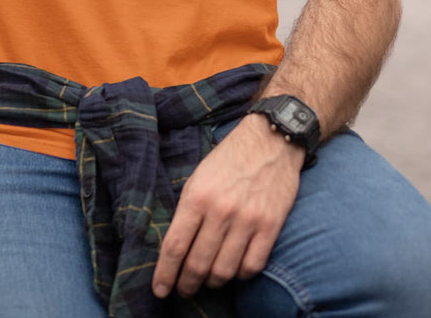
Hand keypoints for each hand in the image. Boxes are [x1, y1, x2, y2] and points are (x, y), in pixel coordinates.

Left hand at [152, 115, 302, 298]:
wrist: (270, 139)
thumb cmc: (229, 158)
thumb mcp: (199, 176)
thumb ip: (188, 209)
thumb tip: (176, 246)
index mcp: (197, 195)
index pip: (175, 246)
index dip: (165, 274)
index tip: (160, 290)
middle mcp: (221, 210)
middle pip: (198, 264)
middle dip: (187, 284)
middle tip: (184, 289)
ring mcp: (247, 220)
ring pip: (224, 271)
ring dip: (212, 282)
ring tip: (207, 281)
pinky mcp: (270, 226)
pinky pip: (252, 266)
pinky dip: (240, 275)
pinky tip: (234, 270)